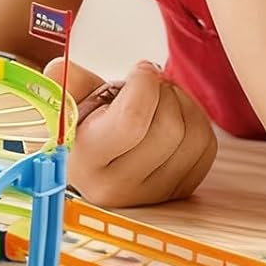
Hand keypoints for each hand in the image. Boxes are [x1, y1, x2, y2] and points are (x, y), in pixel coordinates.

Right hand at [46, 57, 216, 208]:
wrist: (97, 162)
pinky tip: (175, 116)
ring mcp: (152, 195)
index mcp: (86, 162)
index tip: (140, 70)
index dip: (144, 86)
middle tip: (151, 84)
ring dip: (183, 103)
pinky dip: (197, 122)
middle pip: (168, 128)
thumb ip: (65, 83)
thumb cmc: (85, 126)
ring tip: (162, 98)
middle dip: (164, 93)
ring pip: (193, 136)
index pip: (131, 122)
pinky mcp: (179, 193)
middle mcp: (118, 187)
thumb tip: (60, 69)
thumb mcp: (70, 103)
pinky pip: (206, 148)